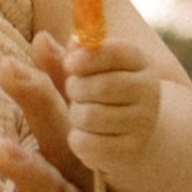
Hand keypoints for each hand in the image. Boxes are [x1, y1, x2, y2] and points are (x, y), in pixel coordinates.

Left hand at [60, 31, 163, 191]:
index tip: (70, 64)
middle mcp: (149, 92)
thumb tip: (41, 40)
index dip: (86, 58)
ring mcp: (143, 124)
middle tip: (75, 93)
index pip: (115, 53)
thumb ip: (67, 57)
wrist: (127, 135)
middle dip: (76, 88)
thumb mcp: (88, 71)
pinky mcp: (130, 151)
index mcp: (140, 63)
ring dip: (75, 116)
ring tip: (81, 115)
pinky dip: (77, 140)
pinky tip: (85, 136)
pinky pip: (87, 143)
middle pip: (100, 86)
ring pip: (89, 116)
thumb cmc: (100, 95)